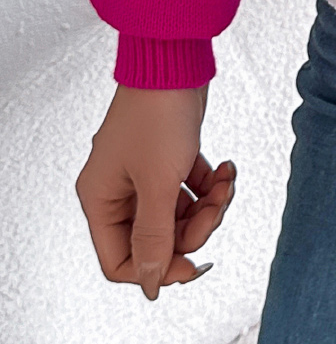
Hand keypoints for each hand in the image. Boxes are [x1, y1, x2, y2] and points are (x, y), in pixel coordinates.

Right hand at [75, 81, 235, 299]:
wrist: (174, 60)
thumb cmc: (158, 114)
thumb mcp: (158, 184)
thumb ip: (155, 237)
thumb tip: (150, 283)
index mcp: (101, 201)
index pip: (120, 261)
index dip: (157, 268)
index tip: (193, 264)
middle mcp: (117, 191)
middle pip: (156, 239)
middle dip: (194, 229)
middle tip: (216, 208)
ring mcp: (143, 175)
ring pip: (178, 215)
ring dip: (208, 206)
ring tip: (225, 183)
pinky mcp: (167, 159)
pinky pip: (190, 190)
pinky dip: (211, 184)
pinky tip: (227, 169)